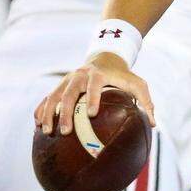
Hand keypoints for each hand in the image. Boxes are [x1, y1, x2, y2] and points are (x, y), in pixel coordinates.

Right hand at [34, 52, 154, 135]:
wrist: (105, 59)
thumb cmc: (123, 76)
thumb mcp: (138, 84)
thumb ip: (146, 102)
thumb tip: (153, 124)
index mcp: (98, 75)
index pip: (94, 86)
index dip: (92, 98)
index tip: (91, 114)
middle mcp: (80, 76)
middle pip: (69, 93)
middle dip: (66, 112)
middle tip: (65, 131)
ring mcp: (67, 80)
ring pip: (54, 96)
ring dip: (49, 113)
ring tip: (46, 131)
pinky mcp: (60, 86)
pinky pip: (47, 98)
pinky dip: (41, 110)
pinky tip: (37, 124)